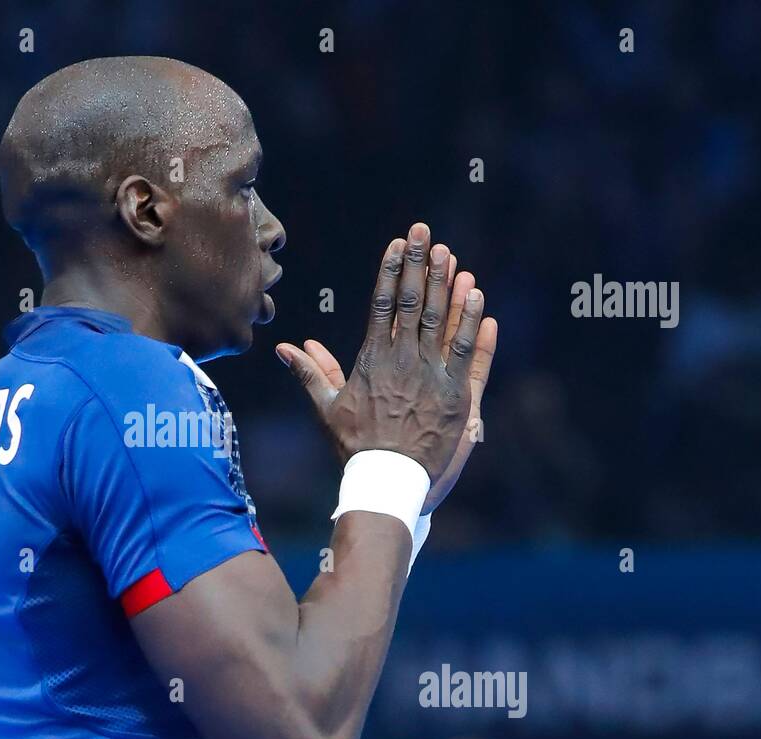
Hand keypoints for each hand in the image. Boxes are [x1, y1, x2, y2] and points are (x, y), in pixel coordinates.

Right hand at [276, 222, 492, 489]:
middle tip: (426, 234)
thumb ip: (309, 373)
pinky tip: (477, 297)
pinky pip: (469, 353)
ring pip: (443, 322)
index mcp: (372, 361)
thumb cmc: (354, 447)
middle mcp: (403, 362)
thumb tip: (284, 348)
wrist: (386, 483)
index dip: (391, 271)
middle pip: (414, 303)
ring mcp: (433, 377)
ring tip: (451, 256)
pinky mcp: (457, 396)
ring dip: (448, 286)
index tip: (397, 243)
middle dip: (420, 265)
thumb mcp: (326, 409)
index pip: (383, 304)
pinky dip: (473, 324)